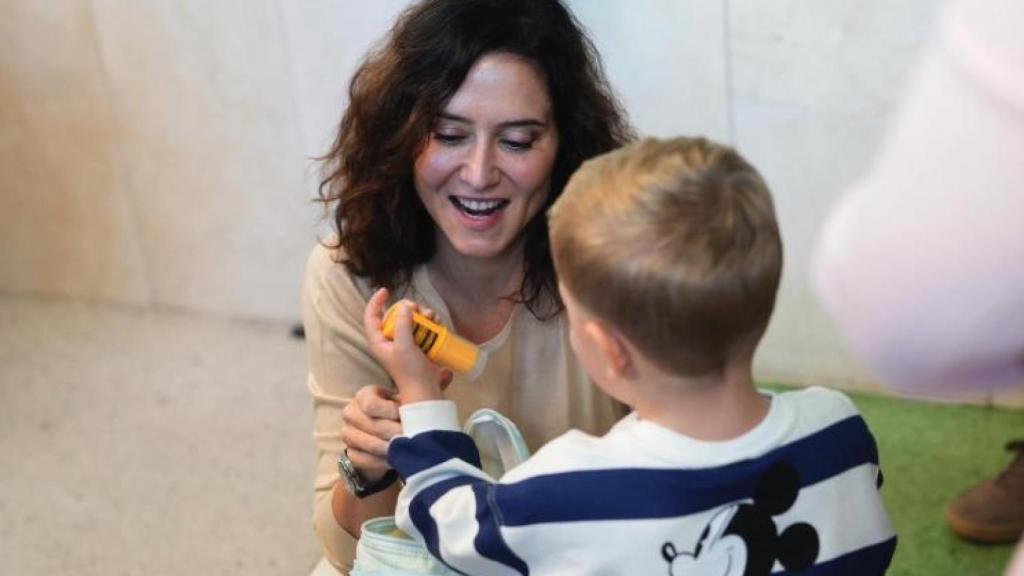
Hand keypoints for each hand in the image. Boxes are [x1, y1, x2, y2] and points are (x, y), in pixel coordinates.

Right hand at [340, 384, 402, 481]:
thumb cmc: (403, 410)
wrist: (397, 431)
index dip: (391, 412)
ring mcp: (348, 433)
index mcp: (364, 395)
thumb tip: (411, 395)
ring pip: (366, 444)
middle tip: (410, 437)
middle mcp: (351, 412)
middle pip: (371, 426)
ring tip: (404, 449)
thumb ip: (409, 393)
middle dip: (394, 433)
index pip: (371, 405)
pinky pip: (361, 460)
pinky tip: (394, 460)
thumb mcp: (407, 397)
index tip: (405, 416)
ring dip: (388, 449)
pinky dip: (380, 462)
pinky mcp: (351, 451)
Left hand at [363, 288, 451, 403]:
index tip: (385, 290)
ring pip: (410, 319)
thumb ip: (402, 324)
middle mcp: (389, 340)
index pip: (371, 316)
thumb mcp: (404, 346)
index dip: (376, 301)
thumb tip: (405, 306)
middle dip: (407, 308)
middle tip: (417, 309)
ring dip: (421, 315)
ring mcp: (404, 342)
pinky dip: (428, 323)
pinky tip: (437, 322)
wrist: (424, 389)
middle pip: (394, 315)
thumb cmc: (410, 371)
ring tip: (431, 317)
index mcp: (378, 341)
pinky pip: (421, 327)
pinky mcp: (417, 345)